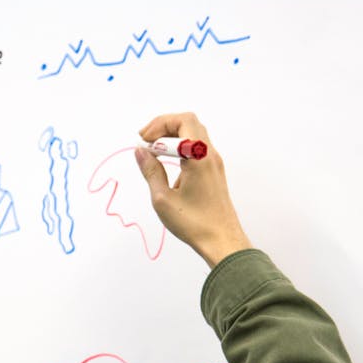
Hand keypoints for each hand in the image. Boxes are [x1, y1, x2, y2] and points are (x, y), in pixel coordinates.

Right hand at [135, 112, 250, 266]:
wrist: (222, 240)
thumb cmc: (194, 223)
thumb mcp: (163, 199)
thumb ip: (151, 171)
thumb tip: (140, 152)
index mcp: (199, 158)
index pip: (182, 122)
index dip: (159, 125)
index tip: (143, 141)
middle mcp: (210, 155)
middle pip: (189, 123)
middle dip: (164, 126)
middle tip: (146, 141)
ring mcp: (214, 163)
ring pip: (194, 134)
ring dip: (172, 137)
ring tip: (153, 152)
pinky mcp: (214, 172)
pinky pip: (197, 148)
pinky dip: (180, 148)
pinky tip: (167, 165)